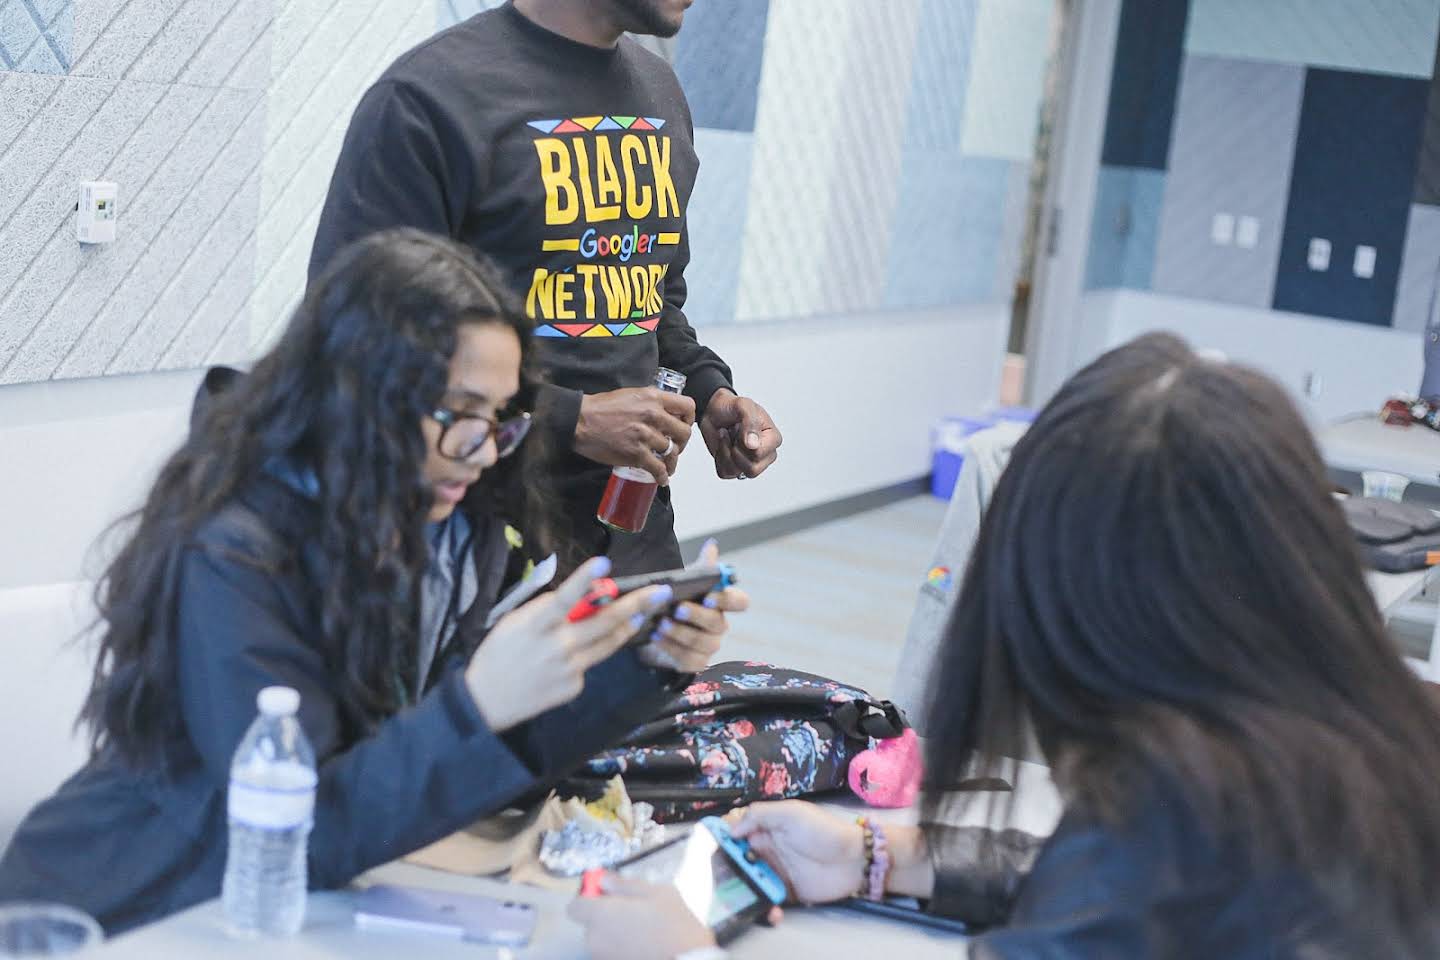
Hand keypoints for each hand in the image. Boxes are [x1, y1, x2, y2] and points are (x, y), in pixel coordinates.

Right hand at [465, 557, 672, 731]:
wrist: (486, 702)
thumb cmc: (499, 653)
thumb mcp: (514, 623)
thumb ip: (546, 609)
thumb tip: (579, 596)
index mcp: (536, 627)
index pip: (564, 599)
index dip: (584, 580)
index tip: (605, 562)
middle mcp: (557, 648)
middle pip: (603, 623)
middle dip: (635, 605)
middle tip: (660, 592)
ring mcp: (569, 670)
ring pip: (608, 643)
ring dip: (628, 626)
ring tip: (643, 612)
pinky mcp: (575, 686)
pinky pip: (590, 662)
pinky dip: (590, 651)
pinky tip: (578, 650)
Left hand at [567, 875, 715, 959]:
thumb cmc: (673, 926)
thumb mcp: (656, 893)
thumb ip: (624, 885)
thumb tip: (604, 880)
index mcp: (600, 915)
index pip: (574, 906)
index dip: (589, 897)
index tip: (606, 893)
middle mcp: (595, 940)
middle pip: (590, 924)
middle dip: (605, 916)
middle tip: (633, 911)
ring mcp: (603, 958)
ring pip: (602, 940)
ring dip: (615, 933)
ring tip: (643, 930)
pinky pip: (612, 953)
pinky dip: (622, 948)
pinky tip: (644, 945)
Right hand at [576, 388, 696, 484]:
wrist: (580, 421)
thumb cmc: (601, 407)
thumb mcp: (631, 395)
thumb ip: (650, 402)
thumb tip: (663, 411)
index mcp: (653, 398)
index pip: (687, 406)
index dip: (689, 418)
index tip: (683, 425)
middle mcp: (653, 415)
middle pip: (684, 433)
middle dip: (682, 443)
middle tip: (675, 447)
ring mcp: (645, 435)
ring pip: (672, 452)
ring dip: (671, 461)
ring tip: (667, 465)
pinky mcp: (636, 454)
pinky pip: (658, 468)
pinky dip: (662, 476)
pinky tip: (661, 479)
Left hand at [637, 539, 748, 672]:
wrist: (653, 629)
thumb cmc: (673, 603)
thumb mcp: (683, 584)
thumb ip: (700, 569)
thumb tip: (712, 545)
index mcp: (721, 604)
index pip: (740, 602)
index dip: (727, 600)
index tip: (708, 596)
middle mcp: (719, 625)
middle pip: (718, 623)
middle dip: (697, 616)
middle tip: (677, 609)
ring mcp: (709, 646)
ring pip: (703, 643)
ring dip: (680, 633)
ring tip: (661, 624)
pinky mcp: (695, 662)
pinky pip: (690, 660)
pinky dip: (672, 648)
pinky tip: (657, 638)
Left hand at [700, 390, 780, 479]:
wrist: (715, 411)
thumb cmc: (732, 407)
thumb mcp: (743, 405)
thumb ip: (750, 422)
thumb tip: (753, 445)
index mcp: (773, 439)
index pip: (759, 454)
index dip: (744, 442)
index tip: (740, 426)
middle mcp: (765, 454)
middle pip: (752, 469)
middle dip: (735, 451)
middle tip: (733, 434)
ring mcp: (751, 462)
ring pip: (737, 472)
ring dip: (725, 452)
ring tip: (727, 437)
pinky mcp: (735, 468)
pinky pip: (725, 473)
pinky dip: (719, 458)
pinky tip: (722, 445)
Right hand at [729, 801, 865, 904]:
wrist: (854, 859)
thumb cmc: (823, 831)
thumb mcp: (791, 813)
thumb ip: (760, 815)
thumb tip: (731, 829)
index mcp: (766, 827)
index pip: (736, 830)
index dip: (722, 836)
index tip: (711, 845)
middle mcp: (767, 849)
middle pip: (737, 858)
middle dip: (727, 866)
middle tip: (723, 875)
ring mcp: (776, 871)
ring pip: (750, 881)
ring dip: (745, 889)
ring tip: (745, 895)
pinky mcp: (787, 892)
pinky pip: (769, 900)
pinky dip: (766, 907)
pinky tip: (771, 909)